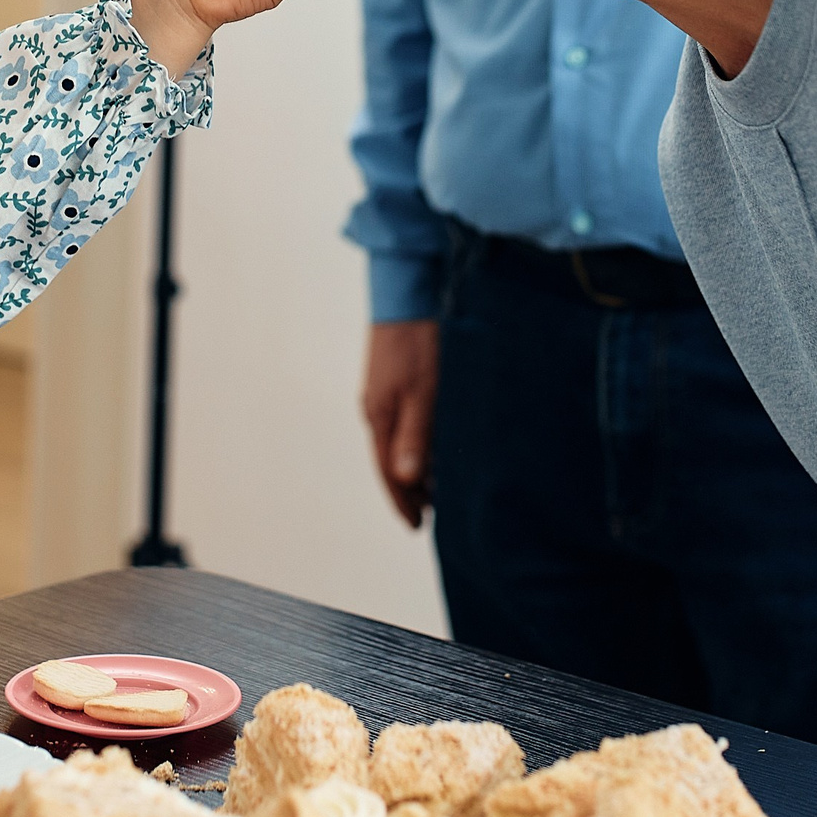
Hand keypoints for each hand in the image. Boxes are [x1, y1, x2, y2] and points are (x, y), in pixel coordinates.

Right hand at [363, 319, 439, 527]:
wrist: (408, 291)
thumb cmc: (419, 342)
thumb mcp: (423, 392)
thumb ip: (415, 436)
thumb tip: (406, 479)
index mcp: (380, 417)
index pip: (388, 472)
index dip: (404, 501)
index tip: (418, 526)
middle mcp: (377, 409)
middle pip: (392, 460)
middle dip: (411, 489)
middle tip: (434, 513)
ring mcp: (384, 393)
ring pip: (399, 441)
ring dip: (416, 466)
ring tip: (439, 487)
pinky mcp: (394, 379)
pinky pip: (404, 422)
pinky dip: (418, 442)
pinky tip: (436, 444)